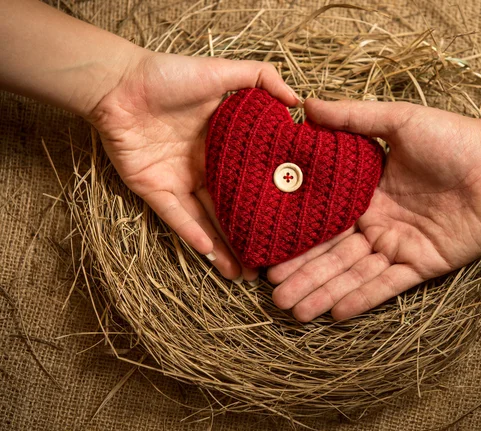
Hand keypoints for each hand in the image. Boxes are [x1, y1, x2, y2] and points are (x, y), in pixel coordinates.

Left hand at [87, 50, 297, 279]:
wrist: (117, 84)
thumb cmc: (169, 75)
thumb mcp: (223, 71)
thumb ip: (262, 78)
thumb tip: (298, 101)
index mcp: (224, 146)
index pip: (251, 177)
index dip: (269, 197)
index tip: (291, 217)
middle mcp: (205, 168)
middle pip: (231, 207)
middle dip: (249, 233)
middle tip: (271, 258)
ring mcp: (180, 182)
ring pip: (206, 220)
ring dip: (224, 246)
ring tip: (246, 272)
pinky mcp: (155, 191)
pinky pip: (177, 217)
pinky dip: (194, 234)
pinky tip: (213, 252)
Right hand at [267, 99, 480, 320]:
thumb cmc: (452, 139)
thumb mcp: (398, 121)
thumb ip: (352, 118)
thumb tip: (306, 105)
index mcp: (365, 195)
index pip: (323, 221)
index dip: (297, 237)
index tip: (267, 250)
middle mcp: (376, 224)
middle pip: (333, 254)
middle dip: (304, 275)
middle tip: (274, 293)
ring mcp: (398, 246)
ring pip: (355, 273)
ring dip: (325, 291)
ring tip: (294, 310)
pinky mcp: (422, 264)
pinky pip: (388, 285)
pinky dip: (363, 298)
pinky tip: (336, 312)